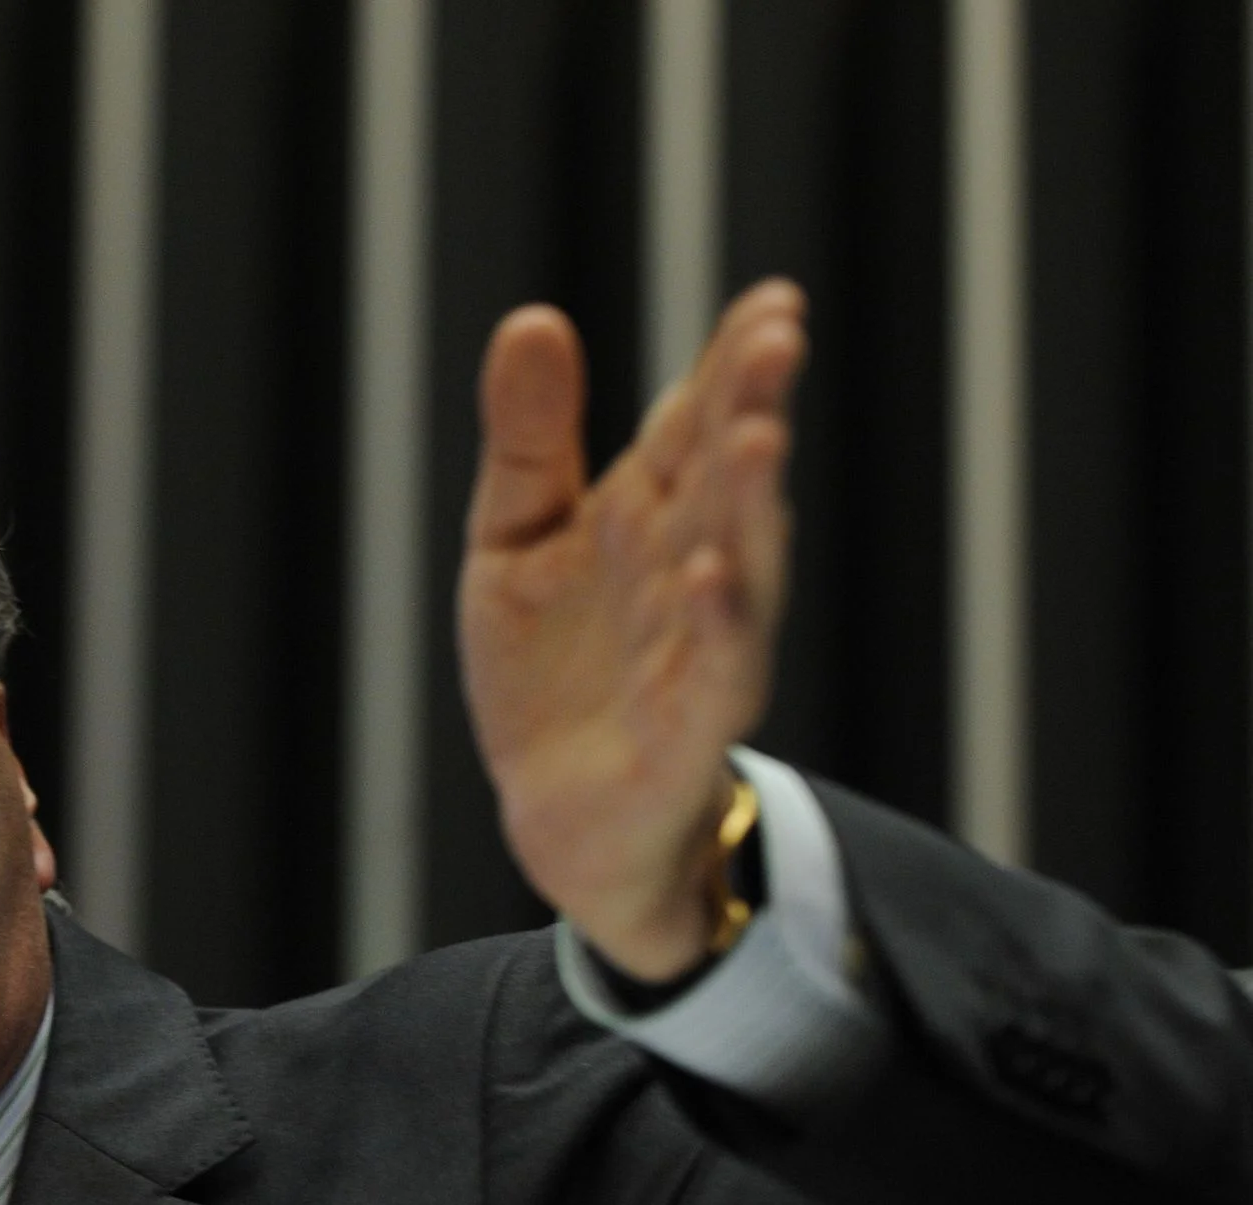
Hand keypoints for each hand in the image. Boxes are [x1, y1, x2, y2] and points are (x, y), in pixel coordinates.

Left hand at [458, 278, 805, 980]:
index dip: (732, 365)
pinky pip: (710, 678)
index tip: (772, 300)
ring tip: (757, 433)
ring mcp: (694, 655)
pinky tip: (710, 573)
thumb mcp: (516, 539)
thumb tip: (531, 318)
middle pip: (726, 486)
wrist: (557, 817)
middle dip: (750, 412)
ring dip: (749, 505)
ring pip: (737, 571)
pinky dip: (715, 628)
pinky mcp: (681, 734)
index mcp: (652, 516)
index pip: (699, 427)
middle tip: (775, 338)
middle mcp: (689, 575)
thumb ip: (530, 441)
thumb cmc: (552, 671)